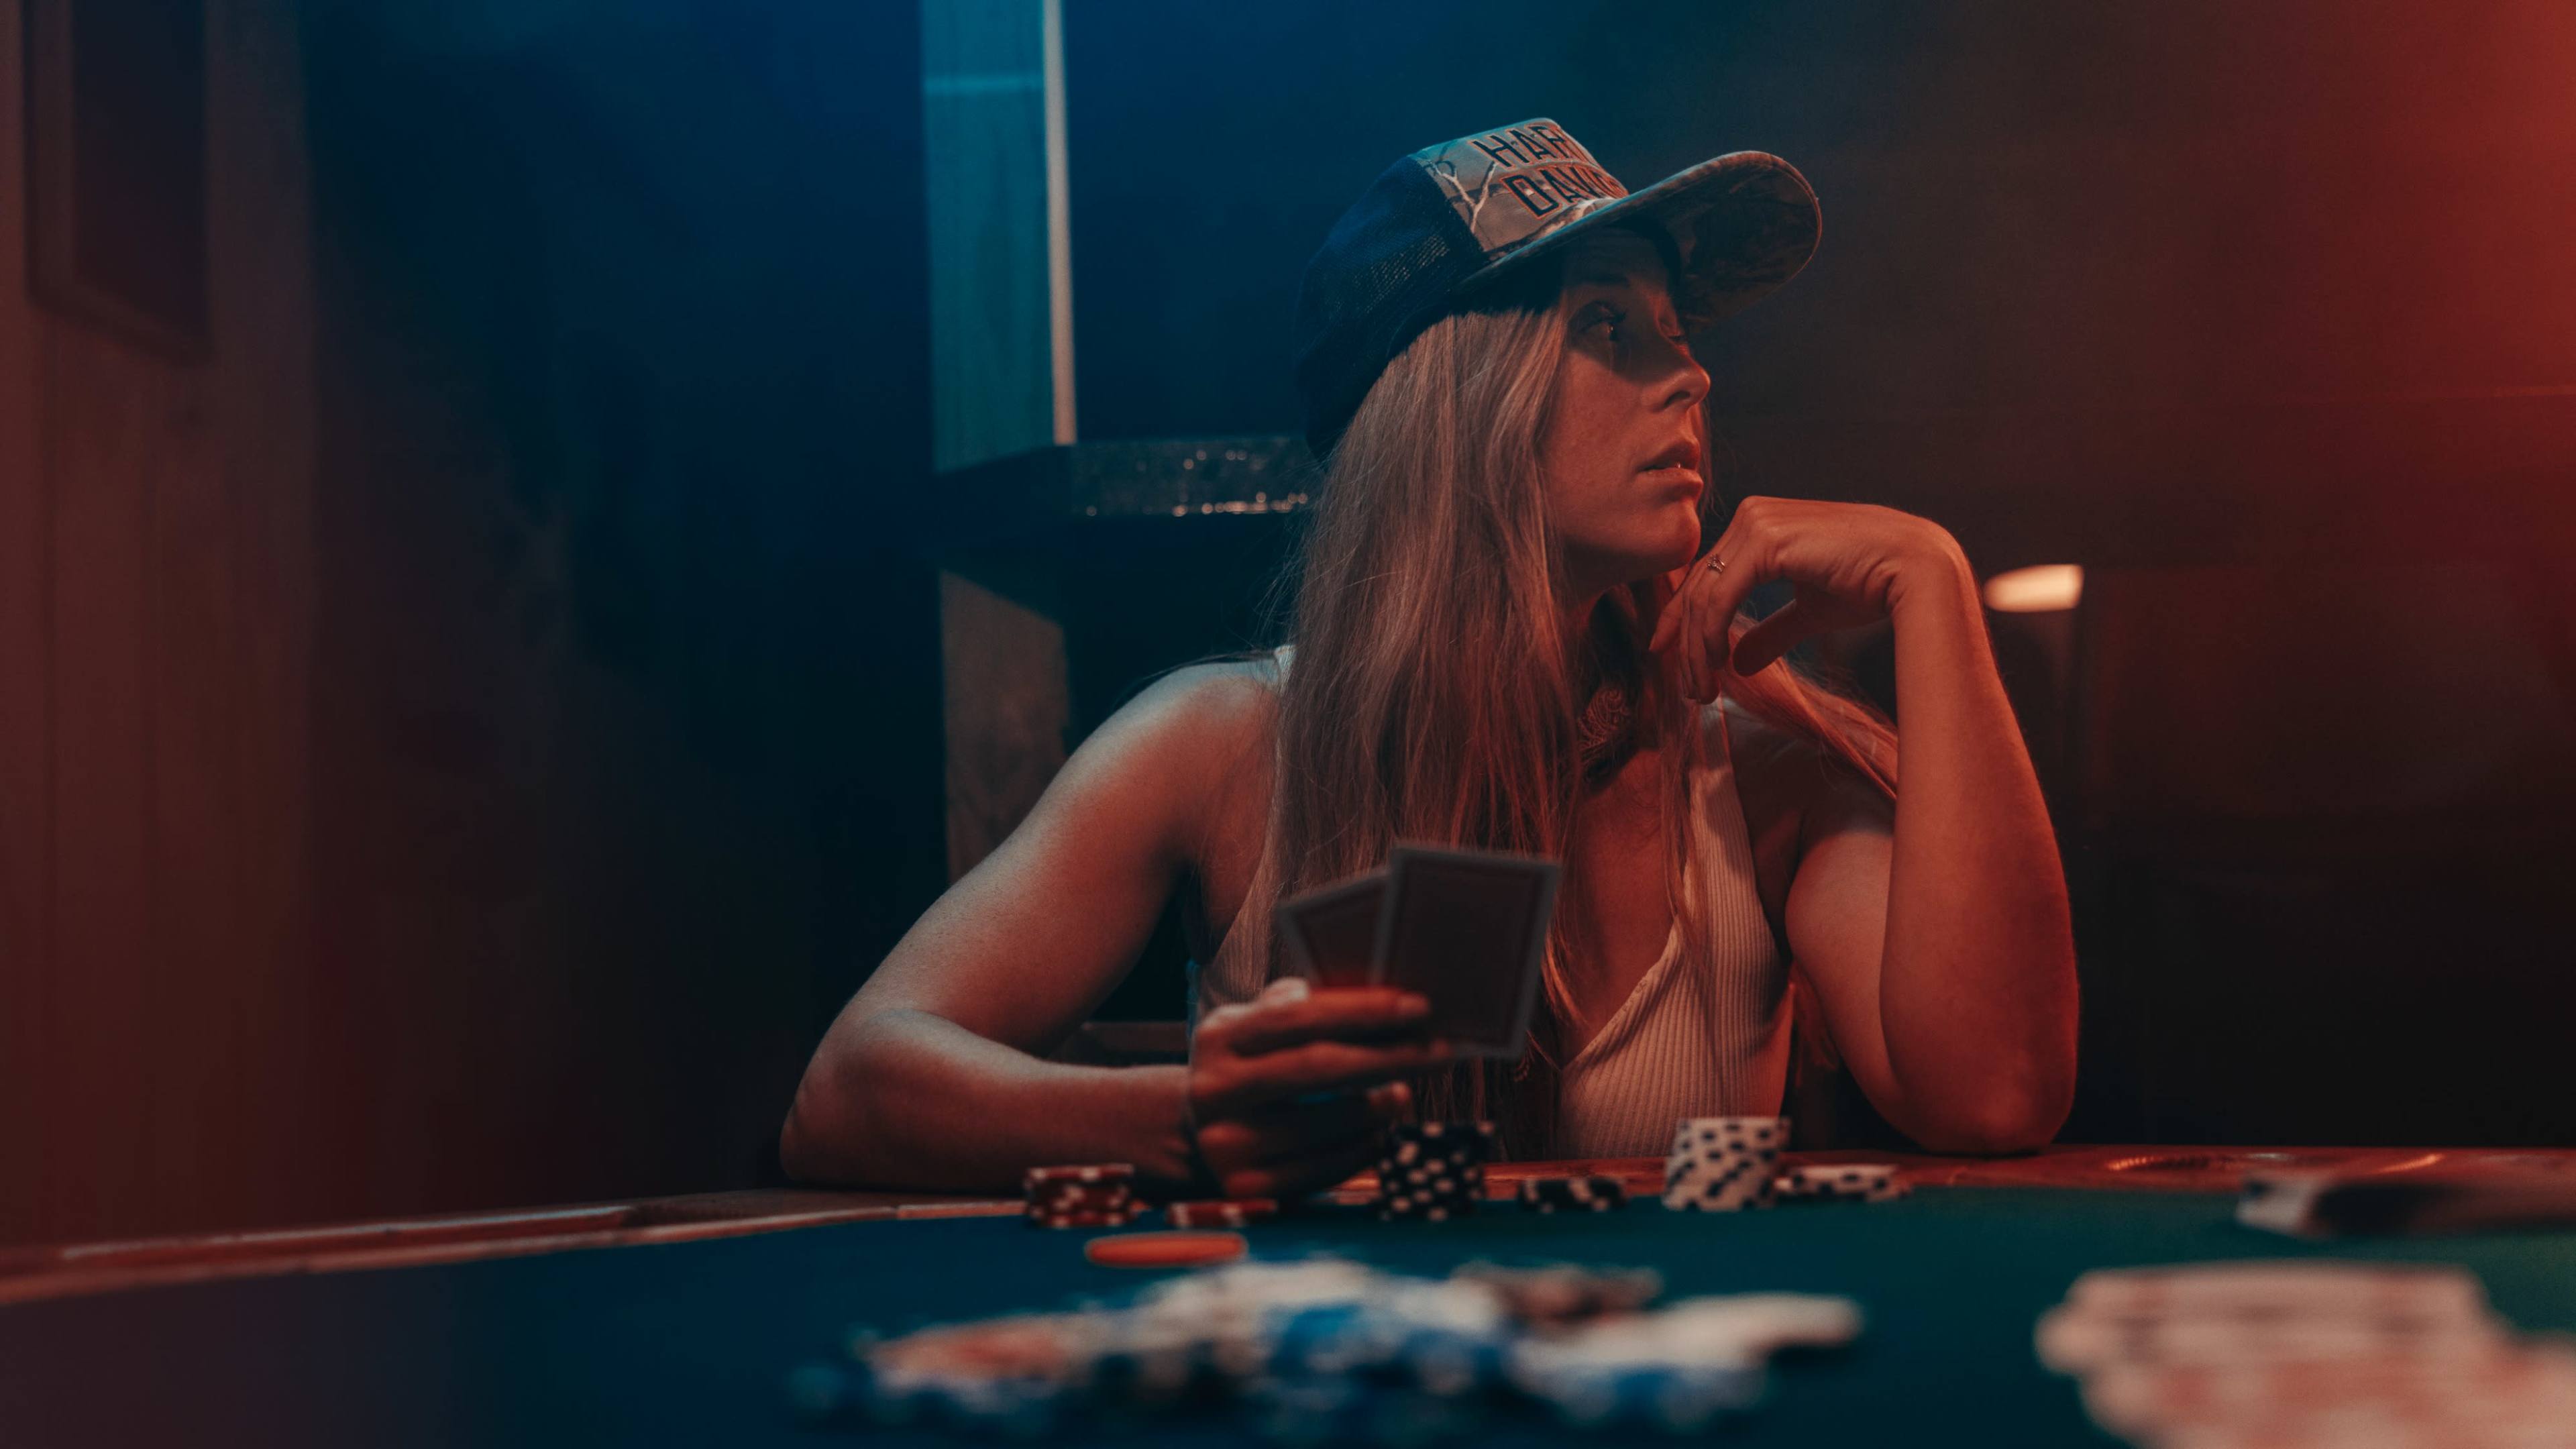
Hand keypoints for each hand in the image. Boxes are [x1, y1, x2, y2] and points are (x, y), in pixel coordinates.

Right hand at [1186, 977, 1452, 1199]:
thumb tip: (1368, 996)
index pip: (1299, 1017)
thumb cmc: (1248, 1068)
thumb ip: (1298, 1005)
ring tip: (1403, 1094)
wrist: (1196, 1135)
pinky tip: (1380, 1133)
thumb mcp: (1253, 1027)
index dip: (1362, 1010)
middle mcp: (1215, 1090)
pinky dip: (1362, 1148)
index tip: (1418, 1006)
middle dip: (1389, 1056)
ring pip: (1326, 1123)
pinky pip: (1323, 1169)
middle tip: (1440, 1051)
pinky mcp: (1246, 1189)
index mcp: (1219, 1037)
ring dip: (1380, 1107)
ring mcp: (1226, 1144)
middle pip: (1317, 1068)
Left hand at [1647, 497, 1964, 701]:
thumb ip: (1771, 632)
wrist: (1916, 571)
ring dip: (1696, 650)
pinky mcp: (1765, 541)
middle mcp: (1751, 515)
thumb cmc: (1873, 586)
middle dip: (1686, 643)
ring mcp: (1756, 523)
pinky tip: (1717, 667)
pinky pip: (1720, 597)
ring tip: (1701, 690)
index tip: (1673, 660)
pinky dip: (1711, 636)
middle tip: (1688, 689)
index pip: (1707, 576)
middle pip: (1698, 587)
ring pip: (1703, 595)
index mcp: (1759, 524)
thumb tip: (1740, 663)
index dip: (1684, 621)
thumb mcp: (1810, 612)